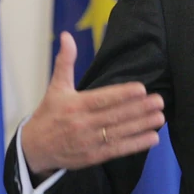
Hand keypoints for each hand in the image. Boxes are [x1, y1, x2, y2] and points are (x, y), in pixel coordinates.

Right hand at [22, 32, 164, 179]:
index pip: (102, 99)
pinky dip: (135, 145)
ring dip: (141, 126)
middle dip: (139, 109)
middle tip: (159, 101)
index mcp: (75, 105)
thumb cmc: (49, 114)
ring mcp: (88, 142)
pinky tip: (153, 138)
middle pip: (114, 116)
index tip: (141, 89)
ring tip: (160, 118)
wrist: (33, 149)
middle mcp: (82, 124)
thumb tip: (66, 35)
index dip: (122, 95)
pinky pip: (117, 150)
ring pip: (119, 133)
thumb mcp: (55, 87)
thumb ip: (65, 62)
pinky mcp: (93, 157)